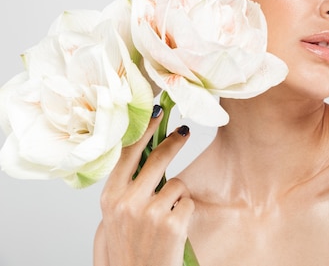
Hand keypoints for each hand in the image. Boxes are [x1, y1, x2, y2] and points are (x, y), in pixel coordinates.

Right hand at [94, 105, 193, 265]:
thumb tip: (144, 152)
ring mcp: (150, 213)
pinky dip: (185, 213)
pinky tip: (174, 229)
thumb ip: (126, 187)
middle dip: (173, 141)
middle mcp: (127, 202)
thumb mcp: (115, 215)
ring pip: (176, 184)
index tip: (156, 113)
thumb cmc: (128, 246)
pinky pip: (187, 203)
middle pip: (156, 158)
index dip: (144, 130)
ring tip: (165, 218)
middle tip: (183, 131)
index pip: (127, 154)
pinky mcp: (172, 224)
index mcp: (110, 197)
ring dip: (176, 196)